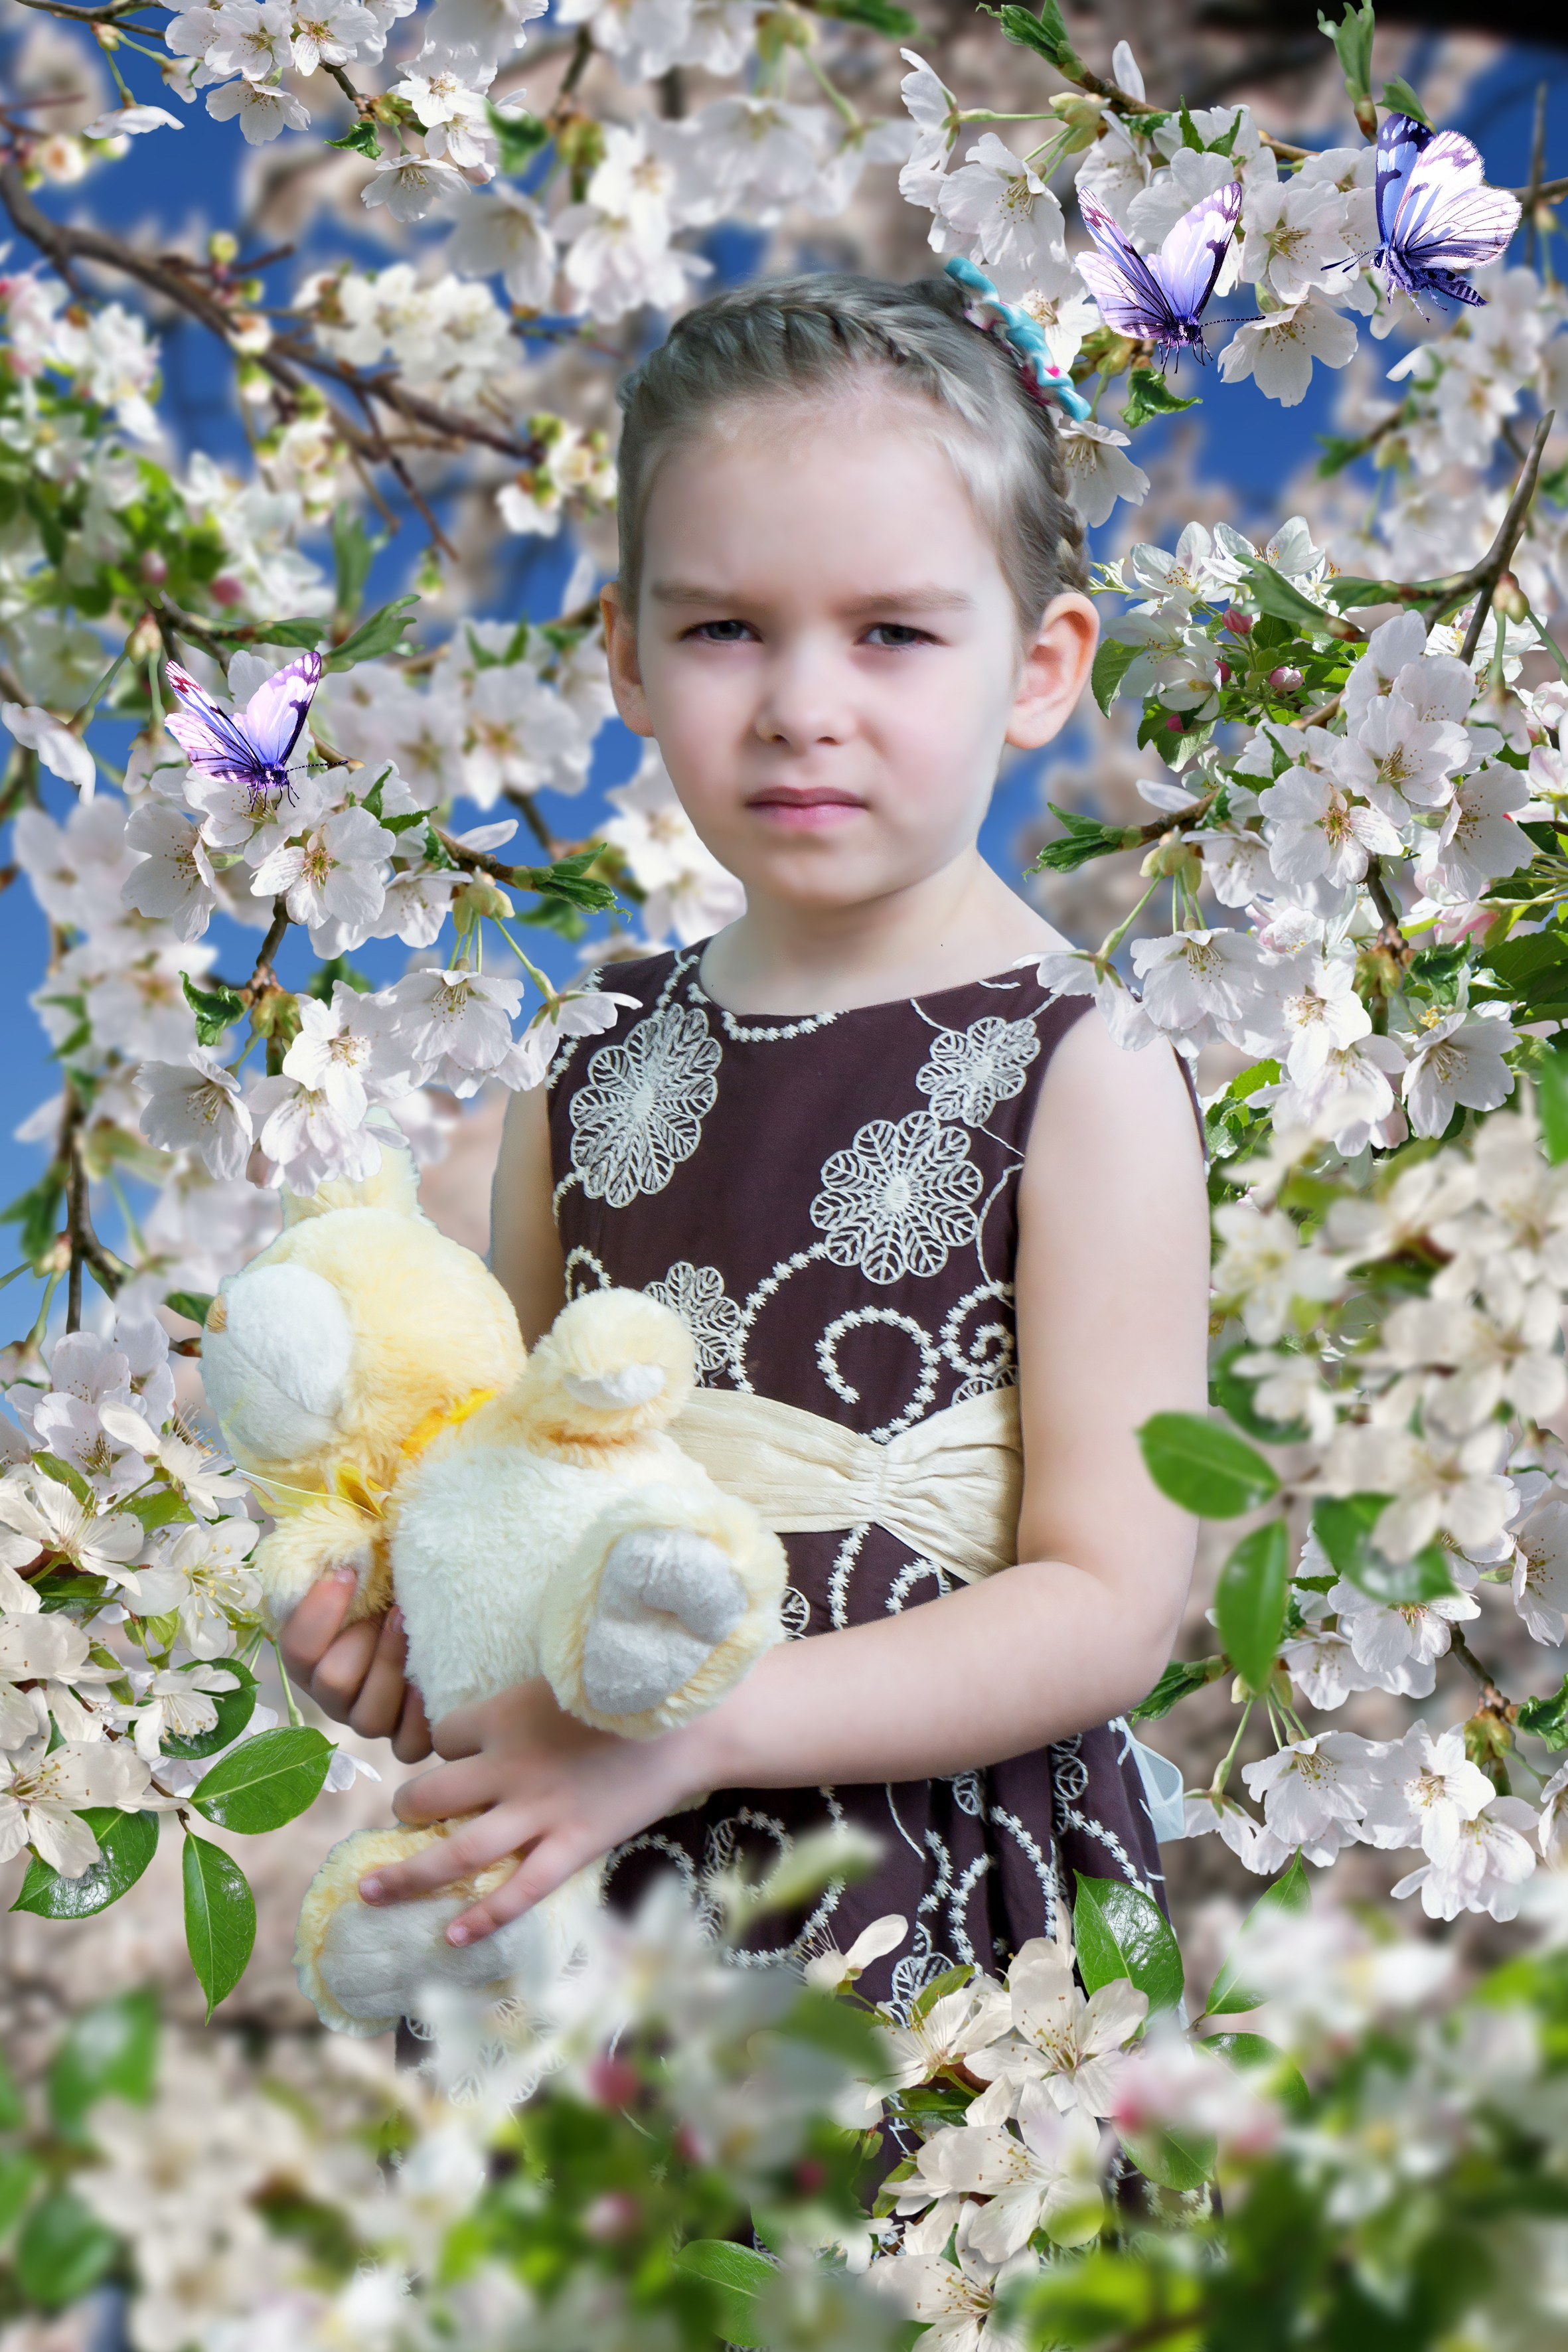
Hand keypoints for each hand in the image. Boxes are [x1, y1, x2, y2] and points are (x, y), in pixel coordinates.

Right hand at [278, 1569, 431, 1761]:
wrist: (446, 1605)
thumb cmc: (401, 1577)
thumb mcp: (374, 1556)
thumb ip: (350, 1550)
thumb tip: (345, 1538)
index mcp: (313, 1653)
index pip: (298, 1650)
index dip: (319, 1614)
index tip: (348, 1573)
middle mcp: (335, 1694)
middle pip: (333, 1684)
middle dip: (366, 1641)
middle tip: (397, 1608)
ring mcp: (372, 1720)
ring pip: (370, 1717)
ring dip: (395, 1668)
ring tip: (417, 1631)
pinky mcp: (408, 1738)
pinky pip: (409, 1744)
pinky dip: (423, 1714)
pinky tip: (437, 1677)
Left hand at [358, 1677, 708, 1944]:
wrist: (691, 1724)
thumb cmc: (627, 1694)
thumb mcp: (561, 1681)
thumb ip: (518, 1708)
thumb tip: (480, 1727)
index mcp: (506, 1716)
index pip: (444, 1736)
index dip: (442, 1746)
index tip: (453, 1755)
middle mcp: (511, 1766)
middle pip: (431, 1794)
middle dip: (407, 1809)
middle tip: (405, 1819)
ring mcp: (541, 1812)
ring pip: (457, 1853)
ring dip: (410, 1876)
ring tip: (374, 1891)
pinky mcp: (574, 1845)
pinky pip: (519, 1892)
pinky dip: (482, 1918)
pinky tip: (449, 1936)